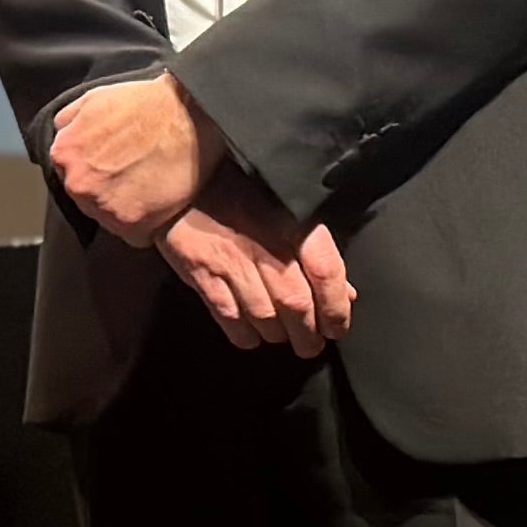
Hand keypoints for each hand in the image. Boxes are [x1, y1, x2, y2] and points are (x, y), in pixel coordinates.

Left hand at [49, 75, 221, 244]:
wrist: (191, 114)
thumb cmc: (148, 104)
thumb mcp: (93, 98)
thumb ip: (69, 121)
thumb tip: (62, 135)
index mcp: (64, 154)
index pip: (71, 175)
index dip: (96, 172)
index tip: (116, 167)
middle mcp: (77, 183)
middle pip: (87, 200)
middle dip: (109, 191)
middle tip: (138, 175)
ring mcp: (103, 205)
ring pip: (109, 220)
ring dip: (127, 210)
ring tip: (152, 187)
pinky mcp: (132, 223)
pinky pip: (136, 236)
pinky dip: (148, 225)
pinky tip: (161, 203)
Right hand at [157, 181, 354, 357]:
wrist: (182, 182)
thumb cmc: (240, 191)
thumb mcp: (287, 210)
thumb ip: (316, 251)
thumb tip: (344, 292)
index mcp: (293, 222)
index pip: (326, 272)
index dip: (336, 308)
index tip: (337, 326)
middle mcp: (265, 243)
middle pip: (296, 303)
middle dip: (308, 334)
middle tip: (311, 345)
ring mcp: (231, 261)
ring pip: (264, 316)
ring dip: (277, 335)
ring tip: (282, 338)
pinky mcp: (202, 273)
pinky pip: (228, 316)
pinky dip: (243, 333)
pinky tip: (250, 334)